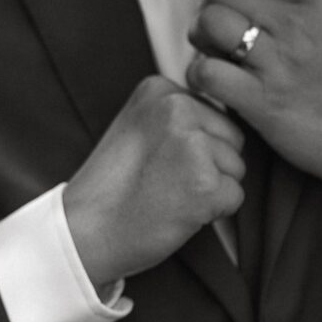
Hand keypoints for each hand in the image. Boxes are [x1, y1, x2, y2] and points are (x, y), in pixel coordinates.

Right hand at [63, 76, 244, 287]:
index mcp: (160, 89)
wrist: (85, 232)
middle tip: (166, 181)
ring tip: (168, 194)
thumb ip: (178, 116)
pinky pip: (235, 197)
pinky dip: (213, 213)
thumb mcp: (139, 126)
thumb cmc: (113, 187)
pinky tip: (177, 212)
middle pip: (233, 139)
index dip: (195, 147)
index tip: (158, 161)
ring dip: (211, 189)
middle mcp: (178, 107)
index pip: (214, 115)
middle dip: (210, 166)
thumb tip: (226, 123)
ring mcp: (192, 144)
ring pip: (236, 168)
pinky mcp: (205, 182)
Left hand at [186, 0, 321, 219]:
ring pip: (211, 24)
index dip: (224, 6)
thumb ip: (288, 11)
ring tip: (214, 65)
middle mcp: (295, 24)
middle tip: (216, 48)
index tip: (233, 32)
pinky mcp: (265, 100)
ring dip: (200, 46)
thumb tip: (236, 4)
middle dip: (206, 20)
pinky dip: (199, 77)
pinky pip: (208, 71)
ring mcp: (280, 62)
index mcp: (311, 1)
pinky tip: (212, 89)